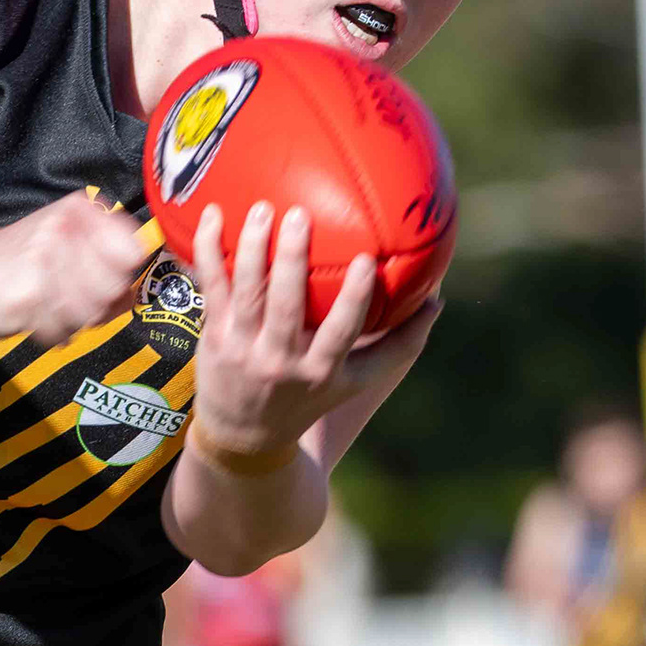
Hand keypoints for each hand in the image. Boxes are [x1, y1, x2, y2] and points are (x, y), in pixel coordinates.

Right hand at [0, 191, 148, 341]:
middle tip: (62, 296)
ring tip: (43, 304)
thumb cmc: (8, 264)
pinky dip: (49, 334)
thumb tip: (133, 294)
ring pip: (92, 312)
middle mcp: (67, 227)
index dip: (120, 276)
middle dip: (95, 304)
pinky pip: (64, 331)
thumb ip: (103, 266)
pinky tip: (29, 314)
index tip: (96, 280)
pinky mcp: (31, 291)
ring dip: (70, 320)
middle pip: (115, 287)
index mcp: (79, 210)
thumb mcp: (63, 248)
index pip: (132, 251)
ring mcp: (48, 257)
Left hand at [181, 201, 433, 473]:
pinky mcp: (215, 336)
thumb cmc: (308, 398)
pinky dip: (209, 251)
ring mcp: (244, 348)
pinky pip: (212, 287)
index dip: (354, 297)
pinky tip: (212, 215)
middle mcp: (280, 360)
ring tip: (261, 208)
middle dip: (291, 259)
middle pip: (285, 306)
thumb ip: (397, 344)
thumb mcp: (355, 382)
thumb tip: (436, 301)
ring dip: (250, 248)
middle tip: (299, 215)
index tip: (366, 260)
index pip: (342, 332)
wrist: (245, 437)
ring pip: (246, 293)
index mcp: (321, 370)